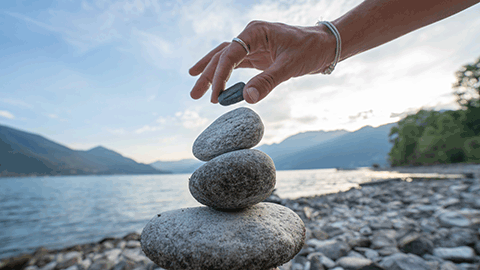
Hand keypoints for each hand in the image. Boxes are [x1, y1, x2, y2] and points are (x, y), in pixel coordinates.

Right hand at [189, 20, 335, 103]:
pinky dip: (225, 76)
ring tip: (196, 92)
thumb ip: (268, 81)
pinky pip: (236, 66)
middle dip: (206, 75)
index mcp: (255, 32)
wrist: (325, 46)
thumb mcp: (289, 66)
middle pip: (221, 55)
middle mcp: (250, 36)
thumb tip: (247, 99)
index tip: (216, 95)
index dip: (220, 75)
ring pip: (226, 60)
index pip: (230, 53)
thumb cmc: (310, 50)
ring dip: (211, 75)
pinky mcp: (258, 56)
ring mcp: (253, 46)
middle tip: (194, 95)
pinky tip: (216, 86)